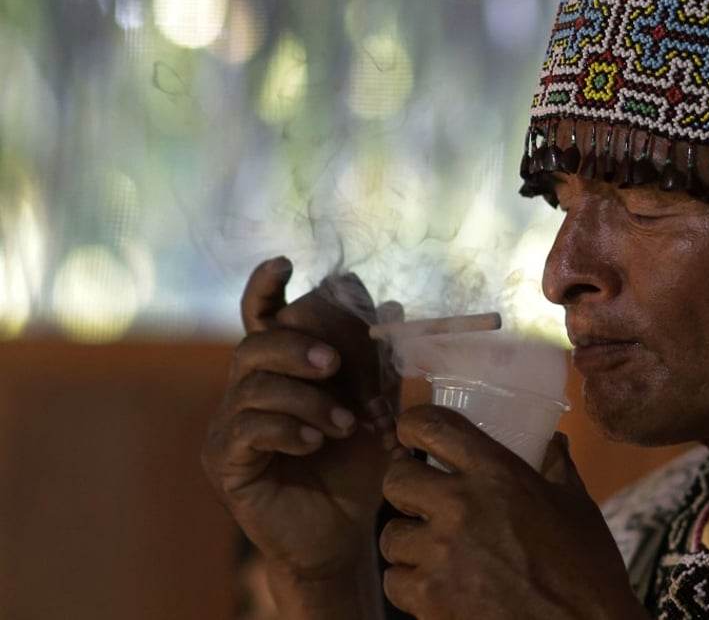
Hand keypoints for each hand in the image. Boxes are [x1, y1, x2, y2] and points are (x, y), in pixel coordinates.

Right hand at [201, 257, 397, 581]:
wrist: (342, 535)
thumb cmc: (356, 468)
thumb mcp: (376, 410)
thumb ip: (379, 364)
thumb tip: (392, 308)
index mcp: (282, 371)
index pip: (263, 318)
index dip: (266, 286)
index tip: (285, 262)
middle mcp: (248, 391)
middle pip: (254, 344)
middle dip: (297, 346)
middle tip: (336, 364)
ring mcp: (231, 426)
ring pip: (254, 386)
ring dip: (306, 398)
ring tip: (346, 424)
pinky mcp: (225, 461)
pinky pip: (247, 428)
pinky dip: (287, 427)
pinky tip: (315, 441)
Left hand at [378, 406, 645, 619]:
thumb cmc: (587, 569)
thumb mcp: (576, 505)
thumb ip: (556, 467)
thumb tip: (552, 441)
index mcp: (495, 472)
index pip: (430, 426)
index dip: (412, 427)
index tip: (413, 438)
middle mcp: (460, 505)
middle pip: (396, 479)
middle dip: (405, 486)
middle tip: (421, 498)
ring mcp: (441, 553)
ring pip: (390, 534)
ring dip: (408, 540)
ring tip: (431, 547)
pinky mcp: (431, 597)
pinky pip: (394, 580)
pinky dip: (409, 582)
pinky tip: (434, 583)